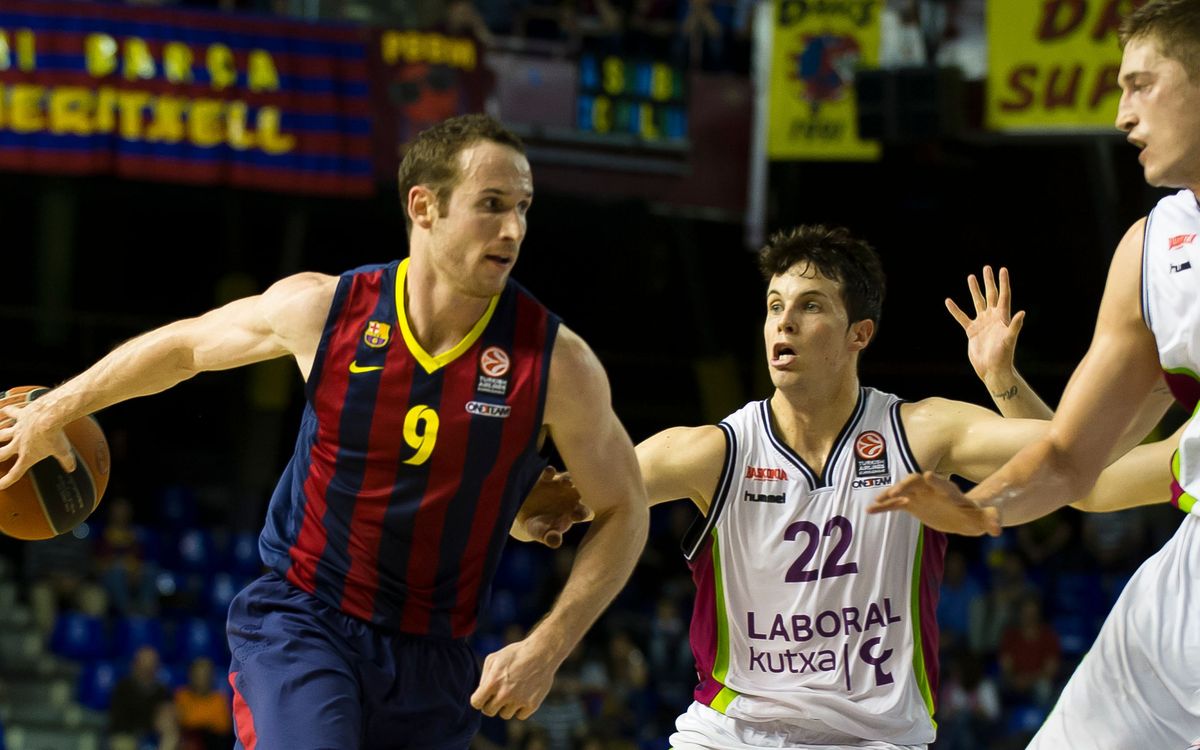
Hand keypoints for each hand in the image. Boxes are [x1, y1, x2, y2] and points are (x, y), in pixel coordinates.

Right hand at [0, 394, 74, 490]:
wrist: (49, 417)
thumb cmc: (55, 436)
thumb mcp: (63, 451)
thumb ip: (66, 461)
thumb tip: (71, 469)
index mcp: (27, 456)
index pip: (15, 473)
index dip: (6, 481)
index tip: (0, 486)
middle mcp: (18, 444)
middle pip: (2, 454)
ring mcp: (18, 429)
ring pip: (2, 434)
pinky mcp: (21, 416)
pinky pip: (12, 412)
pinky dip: (9, 411)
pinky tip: (5, 409)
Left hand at [470, 637, 558, 719]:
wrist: (542, 652)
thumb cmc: (515, 654)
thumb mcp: (494, 658)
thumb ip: (484, 677)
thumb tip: (480, 693)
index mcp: (492, 682)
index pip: (476, 703)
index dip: (479, 699)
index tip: (484, 695)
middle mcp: (504, 694)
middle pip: (489, 712)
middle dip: (491, 703)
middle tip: (499, 693)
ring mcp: (519, 700)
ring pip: (505, 715)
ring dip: (507, 706)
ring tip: (514, 691)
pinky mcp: (532, 705)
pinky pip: (520, 716)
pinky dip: (521, 708)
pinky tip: (524, 695)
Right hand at [510, 467, 592, 547]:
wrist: (524, 515)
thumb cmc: (539, 527)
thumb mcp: (542, 534)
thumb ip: (549, 537)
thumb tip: (554, 542)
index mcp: (575, 512)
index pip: (584, 511)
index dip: (582, 513)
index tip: (575, 516)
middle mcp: (571, 497)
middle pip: (581, 492)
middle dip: (581, 492)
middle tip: (579, 493)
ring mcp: (560, 486)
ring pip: (568, 480)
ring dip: (568, 480)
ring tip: (565, 483)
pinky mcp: (546, 479)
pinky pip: (550, 473)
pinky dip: (550, 472)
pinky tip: (549, 472)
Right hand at [867, 471, 1000, 535]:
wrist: (964, 515)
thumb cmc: (977, 515)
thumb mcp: (986, 518)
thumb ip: (991, 520)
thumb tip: (998, 529)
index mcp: (950, 492)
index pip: (943, 483)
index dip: (936, 480)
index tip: (927, 475)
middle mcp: (931, 489)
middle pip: (916, 482)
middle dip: (906, 485)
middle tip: (895, 492)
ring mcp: (919, 495)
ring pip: (902, 491)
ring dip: (889, 495)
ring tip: (877, 502)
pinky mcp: (911, 504)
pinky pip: (894, 504)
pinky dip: (883, 507)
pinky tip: (869, 511)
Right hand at [945, 266, 1025, 382]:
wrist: (992, 370)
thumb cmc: (1003, 356)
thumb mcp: (1010, 340)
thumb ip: (1015, 326)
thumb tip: (1023, 313)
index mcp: (1002, 318)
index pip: (1003, 296)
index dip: (1003, 282)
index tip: (1002, 269)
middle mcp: (992, 318)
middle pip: (990, 295)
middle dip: (989, 281)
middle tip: (987, 268)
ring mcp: (982, 323)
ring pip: (977, 303)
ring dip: (974, 290)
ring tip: (971, 277)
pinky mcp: (971, 331)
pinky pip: (962, 317)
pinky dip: (955, 310)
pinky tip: (949, 301)